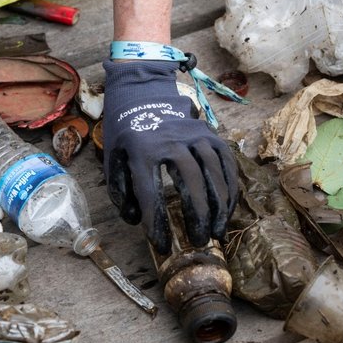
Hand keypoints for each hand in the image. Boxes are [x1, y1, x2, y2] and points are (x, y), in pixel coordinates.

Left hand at [103, 60, 237, 253]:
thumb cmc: (127, 136)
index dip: (156, 224)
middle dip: (196, 216)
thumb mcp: (113, 160)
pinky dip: (229, 188)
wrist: (143, 96)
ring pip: (214, 173)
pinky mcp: (211, 133)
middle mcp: (171, 141)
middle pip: (190, 182)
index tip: (163, 246)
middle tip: (198, 241)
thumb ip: (120, 192)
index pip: (150, 193)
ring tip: (215, 231)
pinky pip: (226, 164)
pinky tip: (227, 210)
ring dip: (218, 206)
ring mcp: (195, 134)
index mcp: (141, 150)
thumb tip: (136, 219)